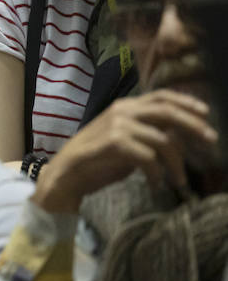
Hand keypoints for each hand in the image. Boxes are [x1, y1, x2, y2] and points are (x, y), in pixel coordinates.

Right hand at [33, 89, 216, 213]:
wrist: (68, 172)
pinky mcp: (114, 144)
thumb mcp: (127, 140)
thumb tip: (179, 138)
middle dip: (193, 126)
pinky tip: (156, 184)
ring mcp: (117, 126)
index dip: (186, 102)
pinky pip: (149, 158)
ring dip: (177, 163)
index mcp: (125, 106)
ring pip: (163, 140)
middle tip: (211, 140)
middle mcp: (123, 111)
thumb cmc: (99, 157)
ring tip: (180, 180)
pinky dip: (157, 174)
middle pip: (167, 112)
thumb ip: (148, 133)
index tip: (206, 113)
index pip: (161, 96)